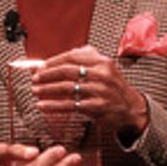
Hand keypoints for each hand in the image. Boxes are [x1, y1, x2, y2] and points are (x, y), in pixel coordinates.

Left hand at [31, 44, 147, 136]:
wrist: (131, 108)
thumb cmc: (113, 87)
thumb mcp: (104, 68)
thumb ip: (84, 59)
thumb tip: (57, 59)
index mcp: (102, 62)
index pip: (72, 57)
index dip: (53, 61)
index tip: (41, 67)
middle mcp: (102, 75)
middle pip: (67, 71)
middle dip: (47, 75)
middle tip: (35, 79)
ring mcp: (100, 91)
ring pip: (67, 88)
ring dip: (47, 90)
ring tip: (36, 91)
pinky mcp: (97, 107)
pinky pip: (70, 105)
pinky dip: (54, 106)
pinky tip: (44, 106)